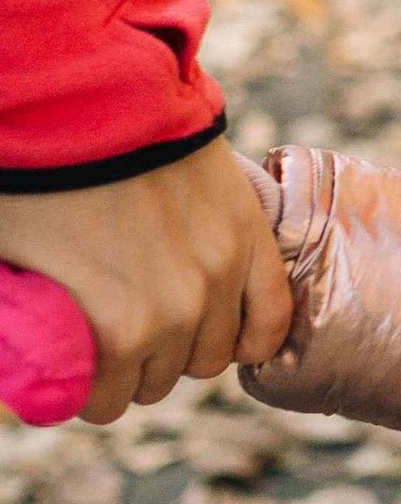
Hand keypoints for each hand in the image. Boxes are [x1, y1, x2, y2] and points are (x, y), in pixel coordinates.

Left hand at [0, 138, 292, 421]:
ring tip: (163, 321)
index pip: (104, 404)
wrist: (87, 99)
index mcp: (115, 333)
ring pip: (213, 356)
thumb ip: (30, 327)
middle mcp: (178, 316)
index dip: (83, 389)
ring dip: (185, 348)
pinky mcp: (249, 239)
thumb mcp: (13, 267)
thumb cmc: (34, 180)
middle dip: (132, 368)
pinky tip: (233, 337)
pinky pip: (271, 317)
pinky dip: (253, 337)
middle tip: (112, 334)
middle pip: (159, 383)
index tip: (74, 368)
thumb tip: (24, 365)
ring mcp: (220, 277)